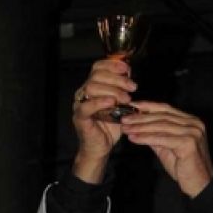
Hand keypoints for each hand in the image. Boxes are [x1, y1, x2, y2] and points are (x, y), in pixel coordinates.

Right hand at [72, 59, 136, 183]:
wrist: (102, 147)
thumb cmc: (110, 126)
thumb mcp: (120, 105)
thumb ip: (122, 90)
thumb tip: (130, 76)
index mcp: (93, 86)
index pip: (98, 67)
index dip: (112, 64)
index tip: (127, 69)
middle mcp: (84, 92)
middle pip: (97, 75)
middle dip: (117, 79)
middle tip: (132, 87)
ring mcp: (80, 104)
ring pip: (91, 87)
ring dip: (112, 90)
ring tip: (126, 98)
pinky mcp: (79, 117)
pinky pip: (85, 106)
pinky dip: (99, 102)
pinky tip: (111, 102)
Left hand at [119, 102, 212, 197]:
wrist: (198, 184)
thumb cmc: (184, 167)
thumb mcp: (167, 147)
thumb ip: (156, 135)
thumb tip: (139, 126)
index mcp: (191, 121)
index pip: (166, 109)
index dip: (147, 106)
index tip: (131, 106)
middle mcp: (194, 123)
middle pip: (162, 116)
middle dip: (140, 117)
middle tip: (124, 119)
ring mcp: (192, 132)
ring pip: (161, 126)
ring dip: (141, 127)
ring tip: (126, 128)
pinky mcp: (189, 143)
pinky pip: (162, 139)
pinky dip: (146, 138)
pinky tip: (134, 139)